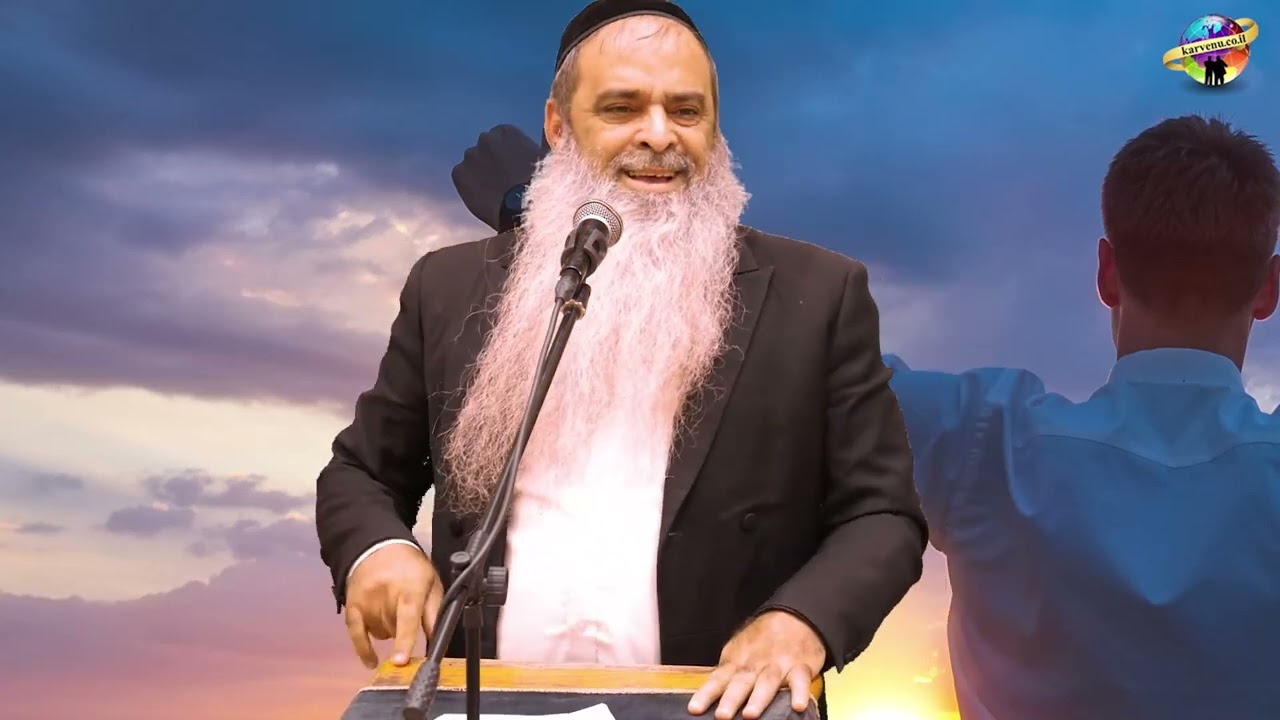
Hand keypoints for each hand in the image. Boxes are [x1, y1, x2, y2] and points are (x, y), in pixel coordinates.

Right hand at [343, 543, 442, 668]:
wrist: (378, 547)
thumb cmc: (411, 568)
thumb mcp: (432, 582)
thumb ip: (435, 611)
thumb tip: (439, 640)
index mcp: (409, 588)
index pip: (407, 618)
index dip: (405, 640)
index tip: (400, 661)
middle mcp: (385, 595)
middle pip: (395, 630)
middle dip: (403, 629)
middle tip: (407, 611)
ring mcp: (366, 601)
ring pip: (380, 634)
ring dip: (389, 631)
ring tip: (392, 611)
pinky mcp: (352, 606)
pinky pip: (355, 635)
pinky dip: (363, 649)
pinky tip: (371, 660)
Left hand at [452, 123, 542, 230]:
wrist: (525, 210)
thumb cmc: (541, 184)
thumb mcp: (549, 156)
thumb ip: (545, 137)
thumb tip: (552, 114)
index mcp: (506, 131)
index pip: (501, 138)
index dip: (508, 154)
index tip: (515, 168)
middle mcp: (485, 138)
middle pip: (485, 149)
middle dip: (492, 161)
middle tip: (504, 181)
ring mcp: (470, 156)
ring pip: (473, 164)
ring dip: (480, 173)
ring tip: (495, 192)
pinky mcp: (459, 174)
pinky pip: (461, 177)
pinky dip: (469, 185)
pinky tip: (484, 197)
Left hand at [688, 611, 825, 719]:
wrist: (793, 616)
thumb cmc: (762, 640)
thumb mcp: (738, 652)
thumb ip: (727, 673)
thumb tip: (707, 696)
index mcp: (737, 662)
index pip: (718, 679)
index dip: (706, 694)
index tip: (695, 709)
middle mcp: (755, 665)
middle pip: (741, 682)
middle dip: (731, 699)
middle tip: (722, 715)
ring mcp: (778, 665)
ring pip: (767, 682)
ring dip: (758, 698)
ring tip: (750, 714)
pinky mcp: (800, 667)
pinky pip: (800, 680)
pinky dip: (799, 692)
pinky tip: (798, 706)